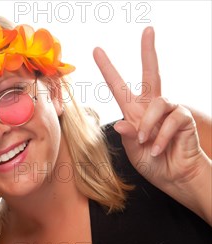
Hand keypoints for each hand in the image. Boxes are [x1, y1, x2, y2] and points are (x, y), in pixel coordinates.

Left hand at [93, 27, 207, 192]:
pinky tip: (158, 148)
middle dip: (148, 50)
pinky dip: (161, 136)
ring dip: (148, 127)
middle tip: (148, 30)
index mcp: (134, 112)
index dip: (108, 69)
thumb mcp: (133, 152)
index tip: (96, 51)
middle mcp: (151, 107)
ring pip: (157, 104)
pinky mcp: (183, 117)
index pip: (119, 86)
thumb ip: (127, 137)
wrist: (175, 177)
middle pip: (152, 72)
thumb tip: (121, 123)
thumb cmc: (153, 163)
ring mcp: (169, 110)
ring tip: (147, 144)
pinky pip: (170, 120)